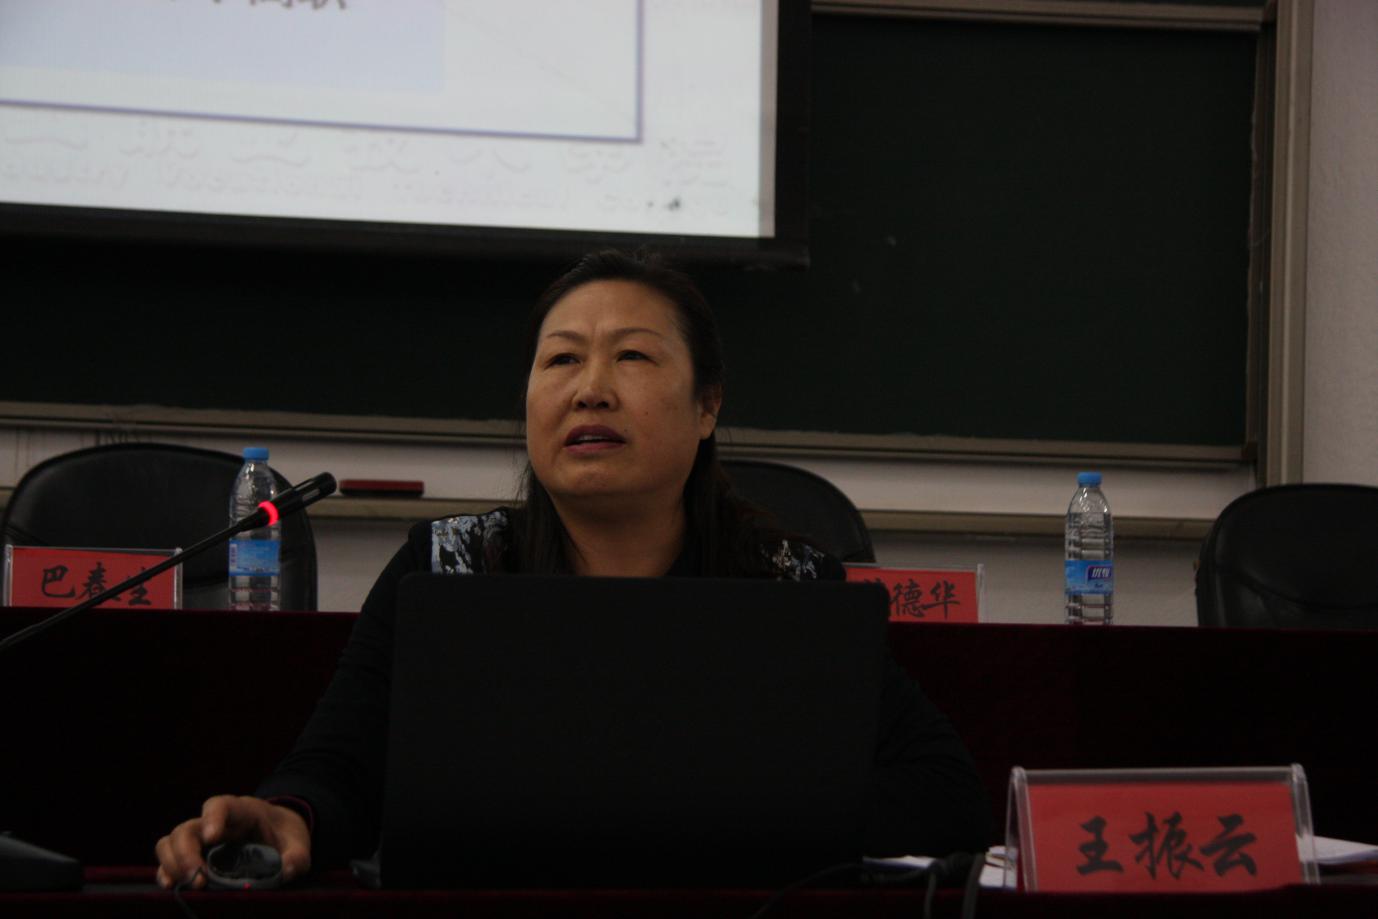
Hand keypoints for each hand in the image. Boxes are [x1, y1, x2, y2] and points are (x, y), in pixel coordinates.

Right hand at [154, 795, 310, 888]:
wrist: (278, 836)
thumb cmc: (285, 836)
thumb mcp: (299, 844)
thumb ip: (297, 856)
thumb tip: (287, 870)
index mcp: (241, 811)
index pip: (220, 805)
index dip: (212, 818)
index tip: (212, 837)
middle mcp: (214, 823)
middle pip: (187, 828)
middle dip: (186, 853)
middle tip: (199, 879)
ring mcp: (200, 840)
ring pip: (170, 842)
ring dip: (172, 864)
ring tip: (188, 884)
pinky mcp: (194, 857)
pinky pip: (169, 861)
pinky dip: (166, 872)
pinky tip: (172, 887)